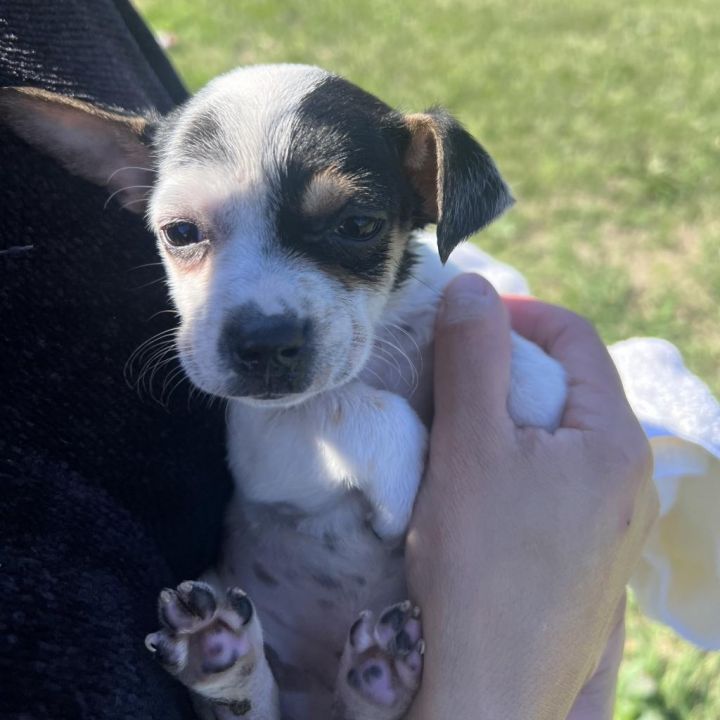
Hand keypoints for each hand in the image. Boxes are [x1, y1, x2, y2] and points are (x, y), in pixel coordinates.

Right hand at [405, 274, 657, 719]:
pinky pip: (556, 478)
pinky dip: (516, 459)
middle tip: (449, 377)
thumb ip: (473, 358)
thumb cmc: (479, 566)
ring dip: (508, 414)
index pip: (575, 338)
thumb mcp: (470, 446)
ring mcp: (613, 520)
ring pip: (560, 434)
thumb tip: (472, 285)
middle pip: (569, 385)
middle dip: (507, 367)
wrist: (488, 690)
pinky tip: (477, 484)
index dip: (517, 314)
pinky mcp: (588, 552)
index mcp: (615, 440)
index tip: (463, 320)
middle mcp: (629, 478)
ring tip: (456, 429)